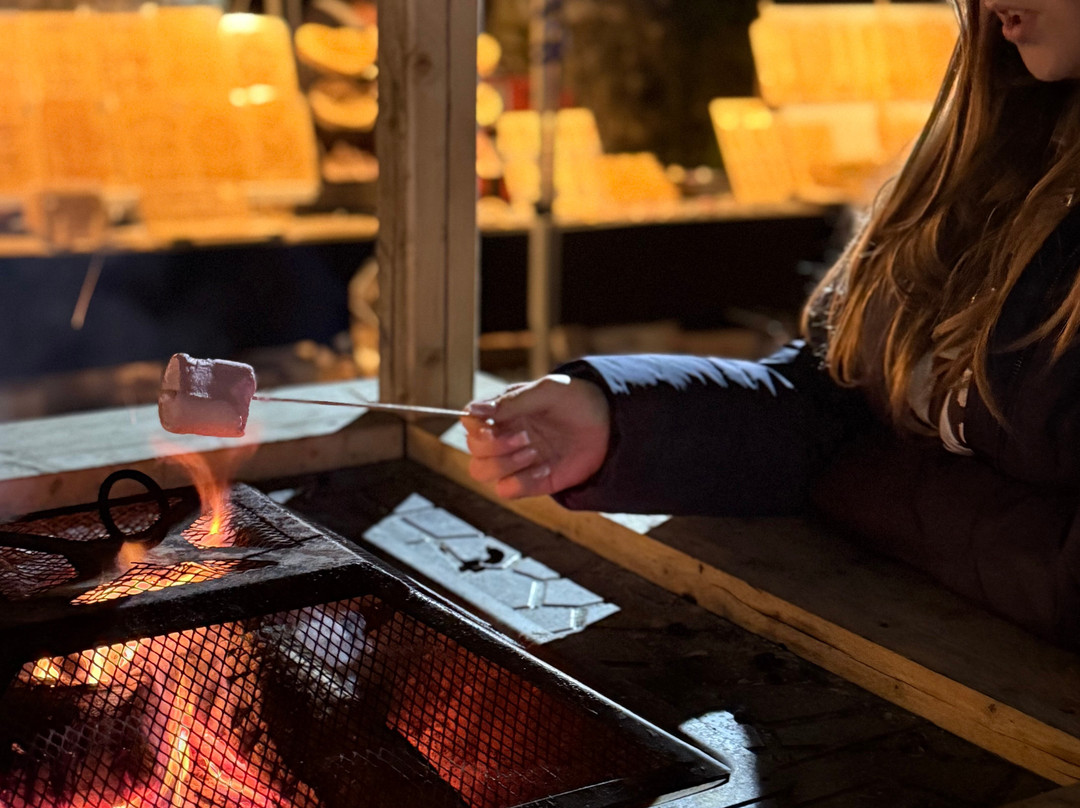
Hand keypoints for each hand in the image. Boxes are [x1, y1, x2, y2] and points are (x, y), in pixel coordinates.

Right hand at [460, 374, 610, 498]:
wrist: (609, 423)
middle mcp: (504, 436)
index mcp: (503, 412)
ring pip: (482, 472)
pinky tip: (545, 468)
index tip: (493, 424)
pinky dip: (521, 482)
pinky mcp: (531, 481)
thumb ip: (510, 402)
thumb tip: (472, 410)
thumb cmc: (576, 400)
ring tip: (533, 451)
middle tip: (526, 437)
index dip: (476, 426)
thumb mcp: (546, 392)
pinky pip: (507, 490)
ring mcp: (516, 460)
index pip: (469, 422)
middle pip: (473, 450)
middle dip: (495, 446)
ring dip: (503, 464)